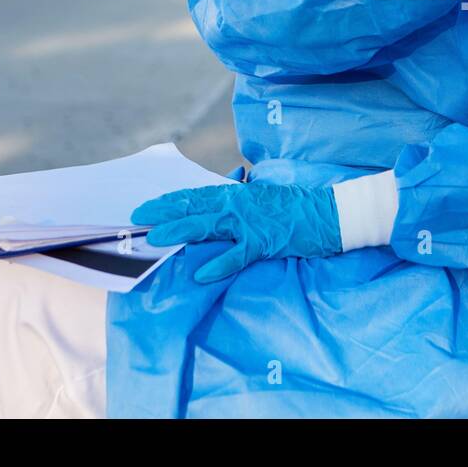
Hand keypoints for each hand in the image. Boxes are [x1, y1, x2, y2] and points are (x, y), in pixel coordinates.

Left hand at [132, 180, 342, 283]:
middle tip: (138, 219)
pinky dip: (219, 263)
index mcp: (237, 193)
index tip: (146, 207)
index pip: (196, 195)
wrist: (329, 213)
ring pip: (209, 225)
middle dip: (164, 213)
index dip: (169, 201)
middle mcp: (239, 203)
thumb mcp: (263, 196)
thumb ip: (240, 198)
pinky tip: (201, 273)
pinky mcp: (265, 241)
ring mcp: (251, 222)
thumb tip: (220, 197)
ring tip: (157, 238)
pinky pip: (238, 254)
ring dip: (181, 231)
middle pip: (195, 207)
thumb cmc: (296, 206)